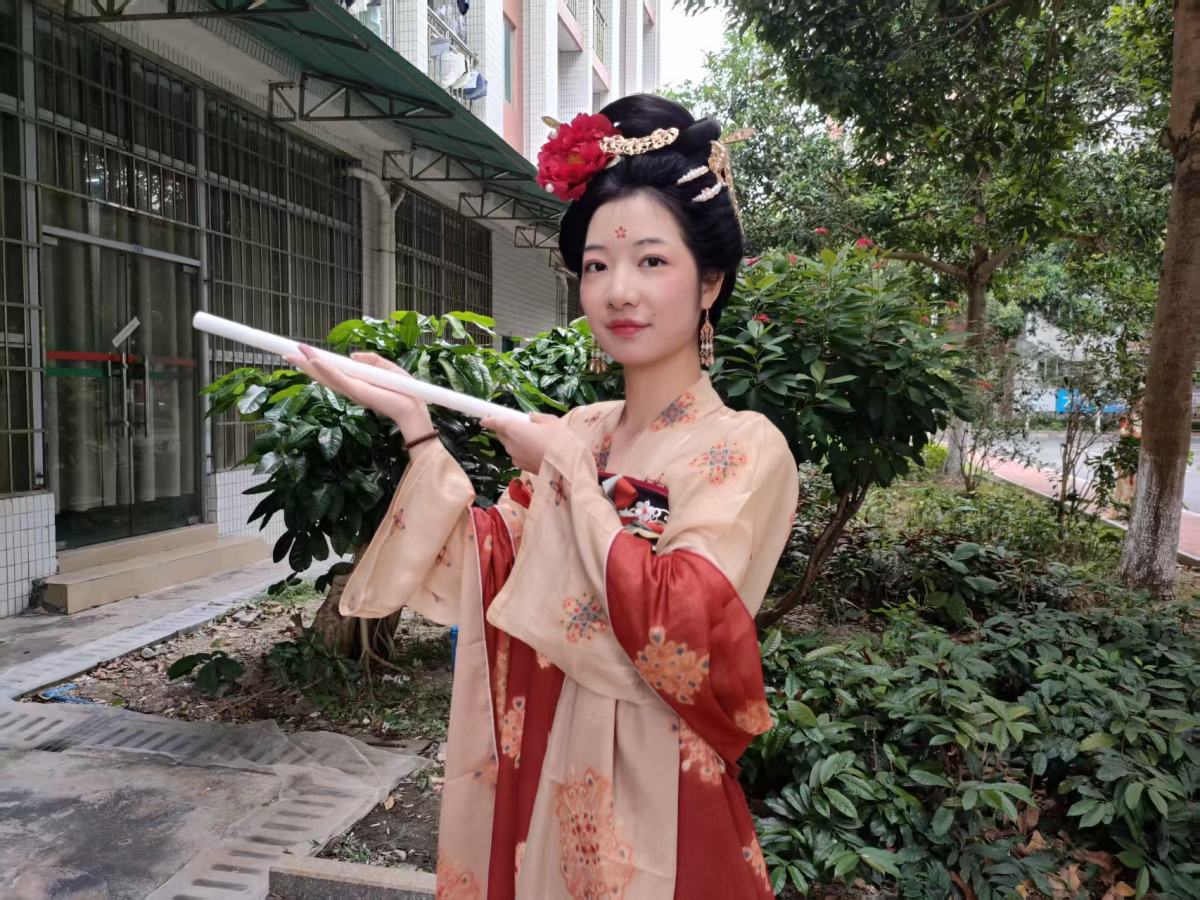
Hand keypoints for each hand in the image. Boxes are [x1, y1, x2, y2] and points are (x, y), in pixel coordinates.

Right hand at [284, 345, 433, 440]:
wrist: (413, 408)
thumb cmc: (404, 390)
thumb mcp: (386, 368)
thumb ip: (370, 359)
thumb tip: (354, 355)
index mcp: (356, 382)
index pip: (330, 371)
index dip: (315, 361)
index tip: (300, 350)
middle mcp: (349, 388)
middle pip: (321, 374)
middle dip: (303, 363)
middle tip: (285, 352)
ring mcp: (351, 391)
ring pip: (324, 376)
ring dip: (308, 364)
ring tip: (291, 354)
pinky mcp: (357, 392)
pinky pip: (338, 379)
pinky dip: (326, 370)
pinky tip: (314, 361)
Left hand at [481, 412, 564, 473]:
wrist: (566, 465)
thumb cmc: (558, 439)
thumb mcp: (551, 421)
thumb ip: (538, 418)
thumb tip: (531, 418)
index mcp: (513, 429)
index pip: (496, 423)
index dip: (489, 421)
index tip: (484, 419)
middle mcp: (510, 444)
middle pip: (503, 435)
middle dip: (505, 430)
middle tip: (516, 426)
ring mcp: (515, 457)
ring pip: (511, 446)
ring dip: (516, 442)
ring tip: (532, 439)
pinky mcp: (522, 468)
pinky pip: (518, 456)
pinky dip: (523, 452)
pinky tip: (536, 451)